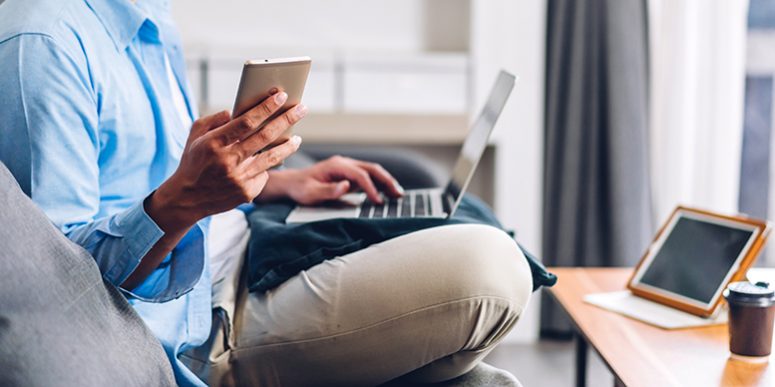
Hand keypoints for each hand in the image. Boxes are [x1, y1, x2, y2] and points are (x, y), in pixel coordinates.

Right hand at [148, 91, 306, 230]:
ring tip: (297, 137)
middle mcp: (228, 161)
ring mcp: (239, 179)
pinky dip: (268, 165)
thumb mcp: (194, 136)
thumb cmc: (193, 161)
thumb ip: (213, 120)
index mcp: (214, 143)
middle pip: (265, 136)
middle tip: (301, 109)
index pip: (246, 121)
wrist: (186, 199)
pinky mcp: (247, 193)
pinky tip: (272, 160)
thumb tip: (235, 111)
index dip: (266, 108)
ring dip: (288, 146)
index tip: (281, 96)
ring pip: (272, 158)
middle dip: (286, 120)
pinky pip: (264, 174)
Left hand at [260, 155, 404, 204]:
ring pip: (372, 172)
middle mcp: (344, 163)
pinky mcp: (348, 175)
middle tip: (399, 194)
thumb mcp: (310, 193)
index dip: (371, 188)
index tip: (378, 202)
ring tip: (398, 194)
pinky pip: (367, 177)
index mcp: (336, 165)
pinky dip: (379, 184)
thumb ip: (329, 190)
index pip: (360, 175)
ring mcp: (347, 168)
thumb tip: (347, 186)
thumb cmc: (300, 189)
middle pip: (372, 169)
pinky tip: (386, 193)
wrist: (292, 183)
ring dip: (386, 182)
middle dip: (387, 181)